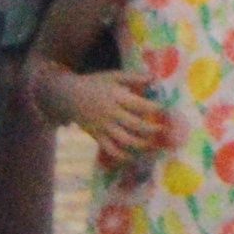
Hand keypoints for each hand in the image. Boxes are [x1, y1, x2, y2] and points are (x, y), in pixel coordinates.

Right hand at [35, 65, 165, 163]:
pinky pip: (109, 149)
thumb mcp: (112, 76)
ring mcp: (103, 126)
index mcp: (117, 97)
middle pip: (136, 125)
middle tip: (164, 130)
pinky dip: (121, 155)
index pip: (141, 106)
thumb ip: (133, 77)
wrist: (66, 95)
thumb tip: (154, 77)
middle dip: (153, 129)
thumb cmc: (93, 84)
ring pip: (125, 140)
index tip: (167, 112)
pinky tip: (132, 157)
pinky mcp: (96, 135)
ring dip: (141, 144)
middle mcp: (111, 113)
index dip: (156, 109)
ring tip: (153, 144)